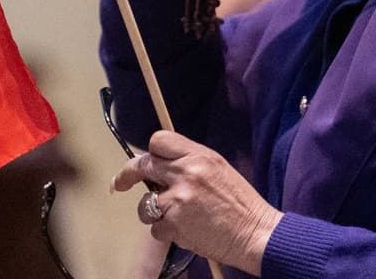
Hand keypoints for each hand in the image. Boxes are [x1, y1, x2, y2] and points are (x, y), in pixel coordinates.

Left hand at [111, 131, 281, 275]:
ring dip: (154, 212)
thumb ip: (191, 162)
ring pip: (145, 203)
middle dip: (127, 176)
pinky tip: (186, 231)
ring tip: (178, 217)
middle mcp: (185, 173)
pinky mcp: (174, 225)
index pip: (159, 141)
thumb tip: (162, 163)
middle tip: (119, 184)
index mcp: (199, 156)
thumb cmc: (240, 204)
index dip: (150, 151)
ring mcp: (178, 199)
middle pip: (142, 166)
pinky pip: (155, 228)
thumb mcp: (218, 169)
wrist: (256, 233)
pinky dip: (167, 232)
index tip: (145, 160)